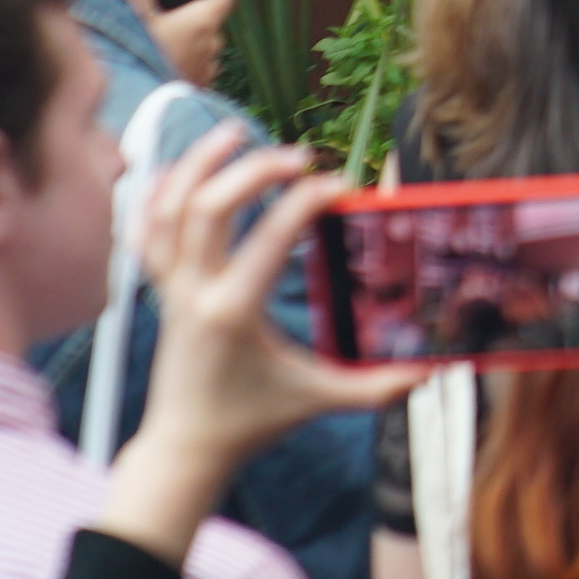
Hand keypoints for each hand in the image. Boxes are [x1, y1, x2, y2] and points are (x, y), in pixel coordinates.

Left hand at [96, 126, 426, 565]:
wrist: (187, 446)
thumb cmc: (251, 422)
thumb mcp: (318, 399)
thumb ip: (376, 387)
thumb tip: (433, 371)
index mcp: (234, 312)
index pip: (270, 238)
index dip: (306, 202)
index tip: (338, 187)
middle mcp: (195, 292)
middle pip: (208, 208)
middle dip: (251, 170)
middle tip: (297, 157)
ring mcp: (172, 288)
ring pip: (168, 210)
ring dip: (198, 165)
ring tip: (235, 132)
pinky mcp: (161, 291)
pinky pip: (145, 232)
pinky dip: (156, 195)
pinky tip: (179, 169)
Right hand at [123, 0, 233, 93]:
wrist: (138, 111)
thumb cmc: (138, 61)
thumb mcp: (134, 15)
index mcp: (203, 21)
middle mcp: (212, 45)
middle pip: (211, 22)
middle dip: (192, 19)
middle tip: (165, 18)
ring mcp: (207, 69)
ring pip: (204, 48)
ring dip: (188, 44)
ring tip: (159, 44)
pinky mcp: (198, 89)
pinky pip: (196, 70)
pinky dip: (183, 65)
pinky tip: (160, 66)